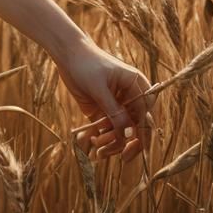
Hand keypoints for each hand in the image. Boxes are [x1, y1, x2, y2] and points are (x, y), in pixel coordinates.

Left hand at [54, 37, 155, 162]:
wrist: (66, 54)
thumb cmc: (85, 64)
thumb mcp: (99, 88)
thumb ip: (114, 111)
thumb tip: (129, 135)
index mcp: (138, 87)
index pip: (146, 117)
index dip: (142, 136)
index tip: (134, 151)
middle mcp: (132, 98)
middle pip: (137, 127)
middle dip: (128, 143)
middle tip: (121, 158)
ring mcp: (118, 105)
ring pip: (122, 130)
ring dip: (113, 143)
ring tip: (97, 150)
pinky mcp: (104, 110)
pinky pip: (108, 128)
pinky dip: (102, 137)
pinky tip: (91, 142)